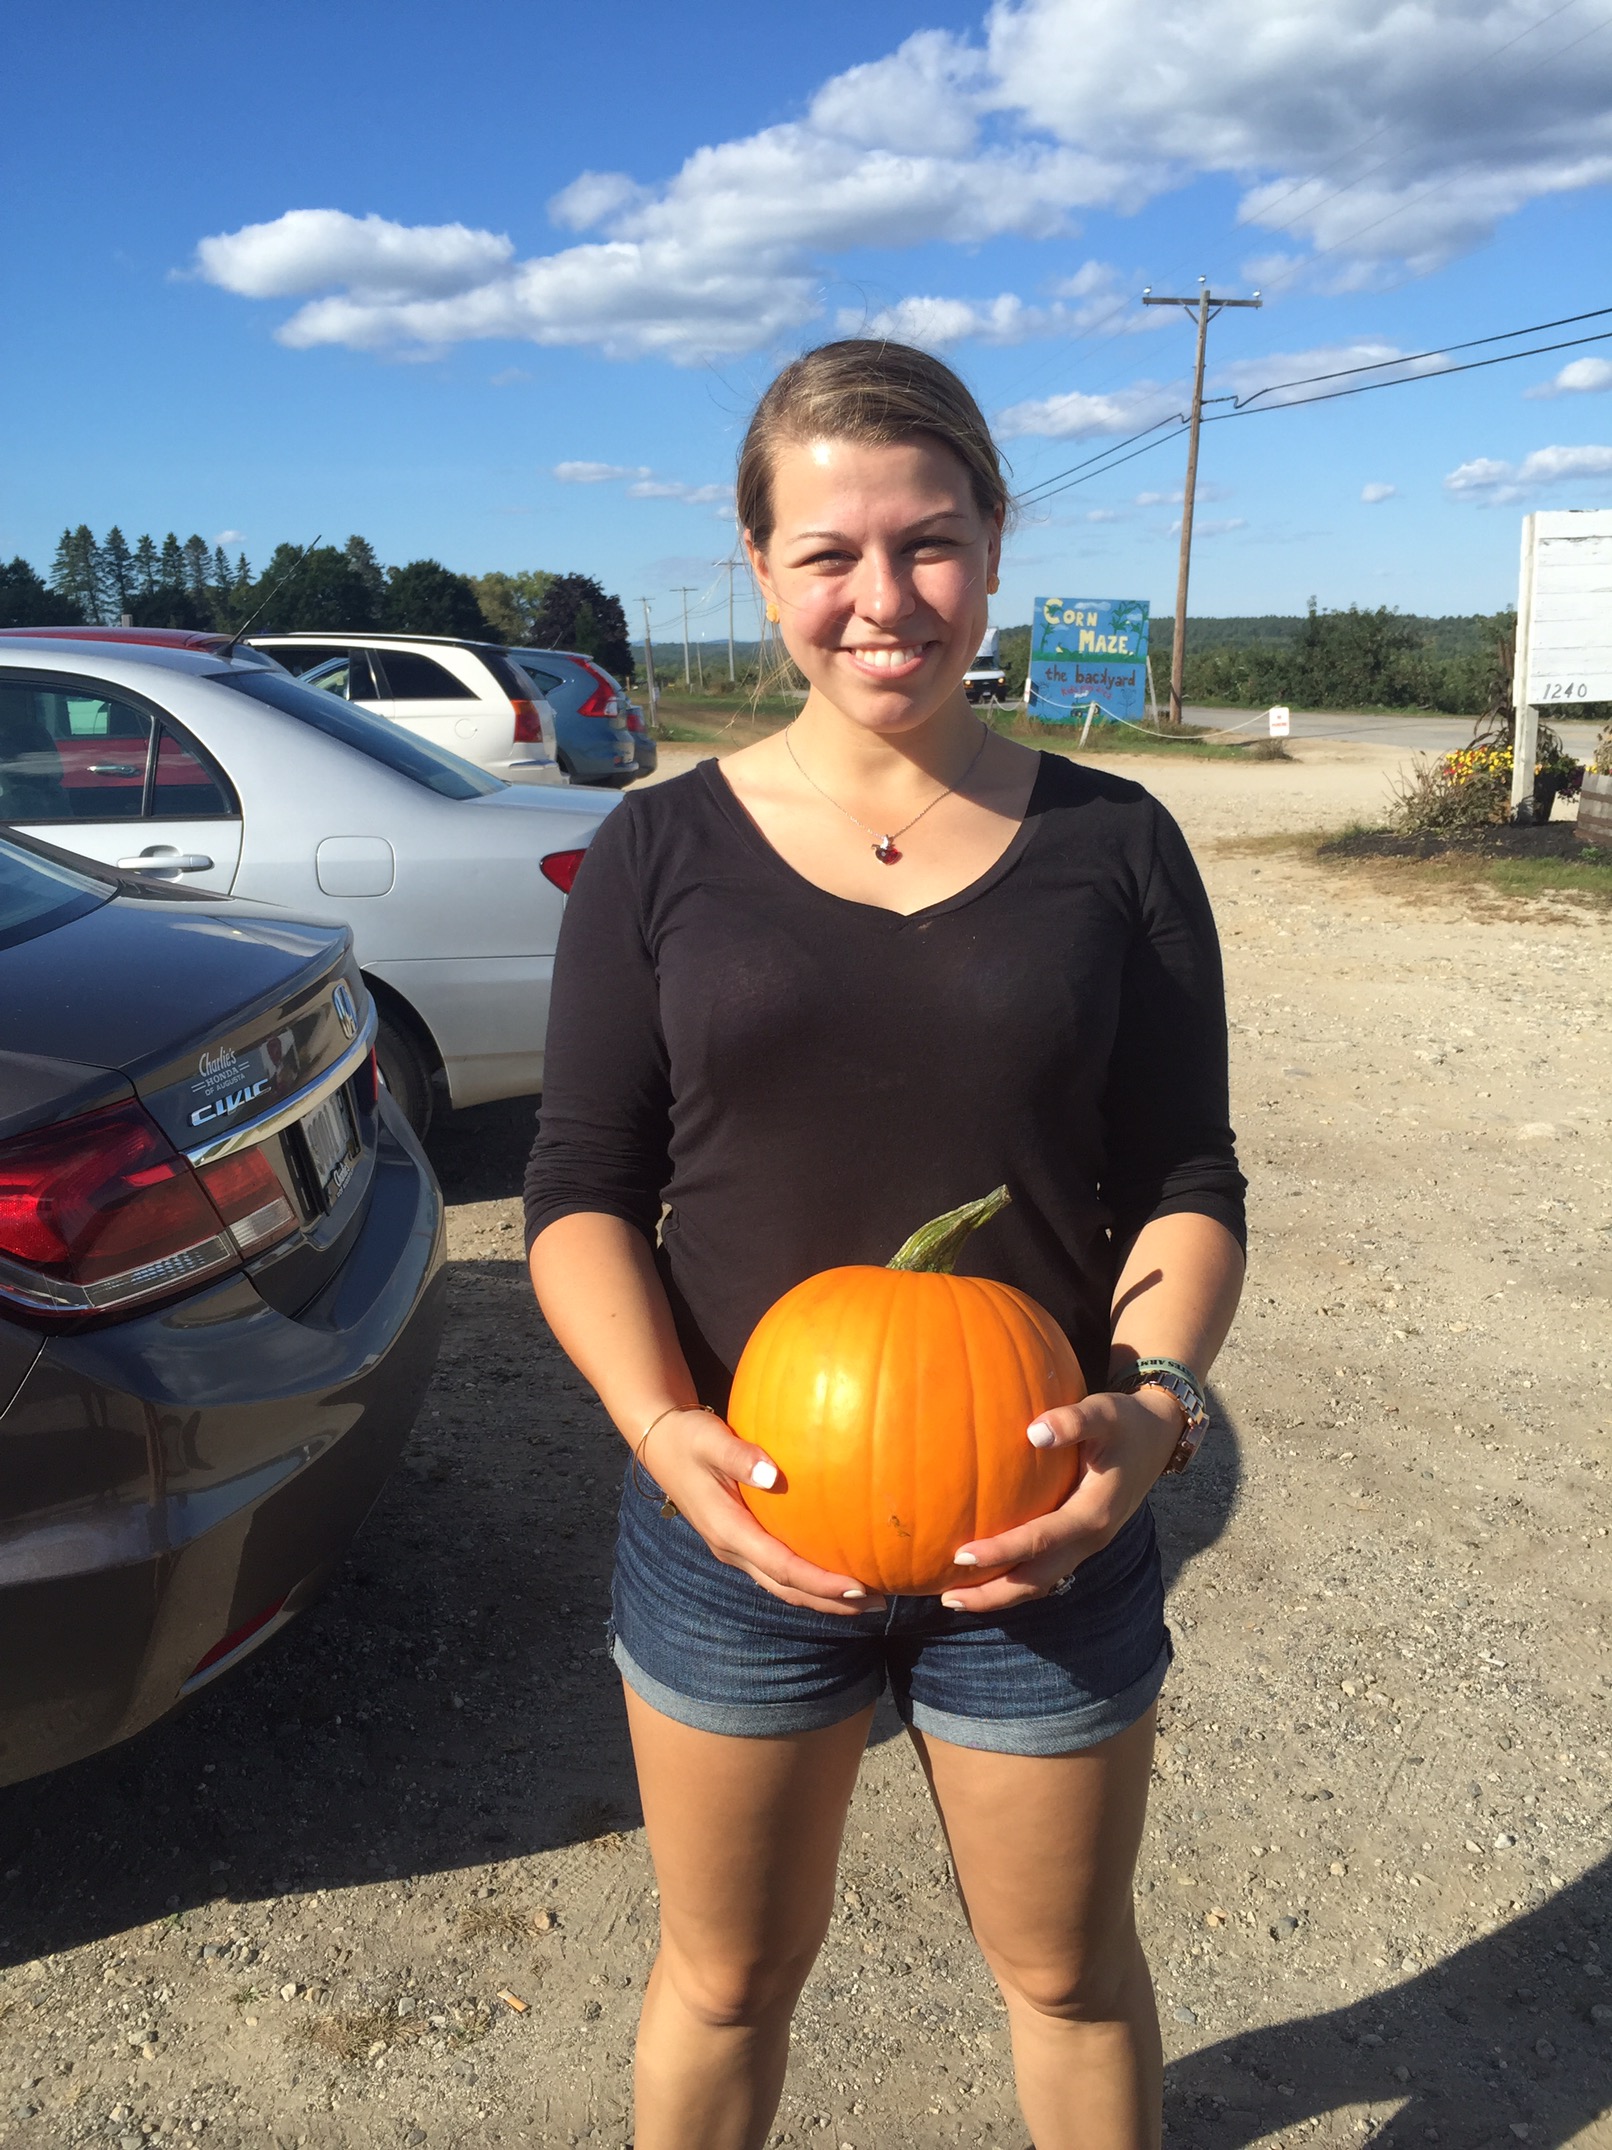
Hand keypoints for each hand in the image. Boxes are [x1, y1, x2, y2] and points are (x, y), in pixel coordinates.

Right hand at [643, 1408, 886, 1617]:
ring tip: (865, 1597)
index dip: (820, 1582)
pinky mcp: (740, 1542)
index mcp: (728, 1531)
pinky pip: (777, 1569)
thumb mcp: (710, 1440)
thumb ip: (740, 1456)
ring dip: (822, 1595)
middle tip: (877, 1604)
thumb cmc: (689, 1438)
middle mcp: (732, 1549)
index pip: (781, 1567)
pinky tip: (832, 1571)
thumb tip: (771, 1474)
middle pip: (786, 1589)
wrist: (661, 1444)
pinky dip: (806, 1578)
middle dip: (830, 1601)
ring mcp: (735, 1549)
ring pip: (782, 1585)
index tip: (858, 1586)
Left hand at [941, 1388, 1184, 1614]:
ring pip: (1041, 1582)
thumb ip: (1073, 1420)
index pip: (1040, 1541)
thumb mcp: (1105, 1412)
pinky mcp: (1080, 1540)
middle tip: (947, 1597)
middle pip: (1037, 1580)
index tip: (960, 1555)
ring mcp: (1086, 1544)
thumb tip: (1034, 1433)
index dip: (1001, 1551)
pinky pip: (1045, 1570)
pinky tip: (984, 1573)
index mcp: (1093, 1514)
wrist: (1157, 1438)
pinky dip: (1014, 1579)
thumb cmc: (1124, 1422)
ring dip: (1001, 1595)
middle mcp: (1090, 1538)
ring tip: (955, 1597)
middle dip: (993, 1594)